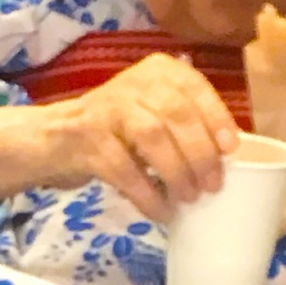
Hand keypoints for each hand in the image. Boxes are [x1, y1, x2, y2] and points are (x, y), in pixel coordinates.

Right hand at [41, 54, 238, 220]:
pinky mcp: (86, 140)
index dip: (216, 116)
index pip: (193, 86)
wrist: (55, 137)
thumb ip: (184, 123)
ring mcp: (106, 109)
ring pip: (151, 136)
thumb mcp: (152, 111)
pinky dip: (147, 194)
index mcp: (156, 72)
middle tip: (212, 185)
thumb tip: (226, 157)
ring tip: (189, 197)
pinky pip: (124, 169)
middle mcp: (132, 83)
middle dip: (199, 152)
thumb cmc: (118, 129)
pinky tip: (160, 211)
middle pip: (175, 113)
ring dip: (176, 171)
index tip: (230, 149)